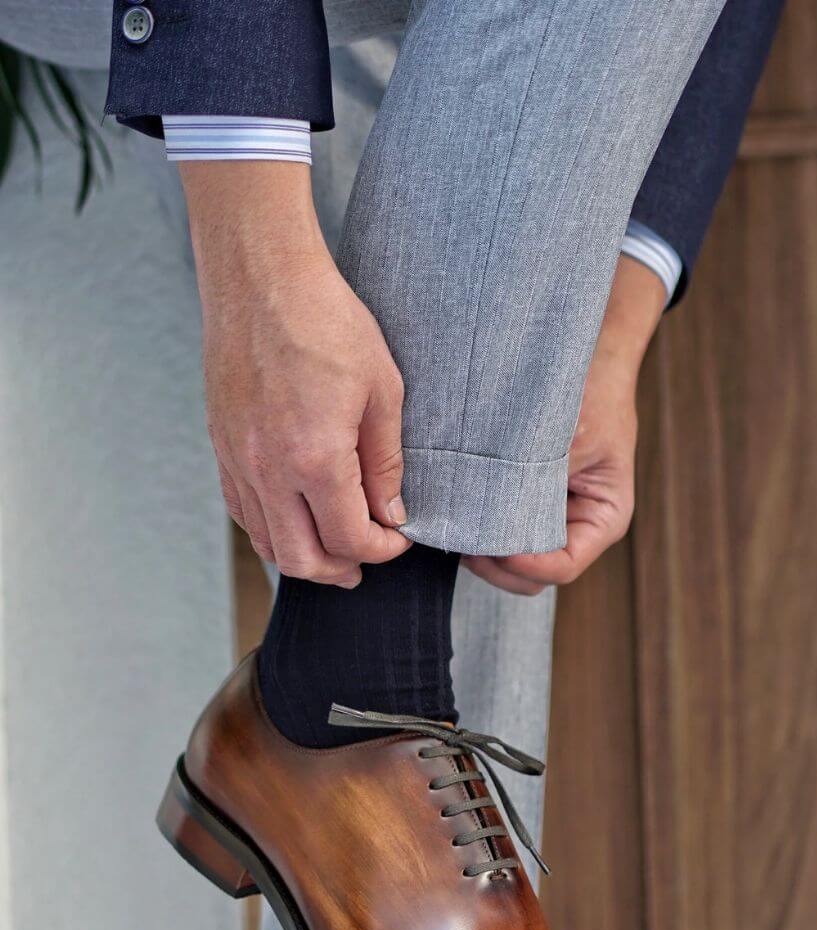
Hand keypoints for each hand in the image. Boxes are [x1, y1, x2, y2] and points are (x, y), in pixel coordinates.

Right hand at [180, 162, 409, 586]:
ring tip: (333, 550)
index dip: (382, 550)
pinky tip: (296, 519)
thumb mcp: (382, 389)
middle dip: (341, 570)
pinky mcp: (221, 446)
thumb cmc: (326, 321)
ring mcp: (239, 462)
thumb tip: (391, 513)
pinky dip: (272, 529)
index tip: (400, 537)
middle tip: (367, 562)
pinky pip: (243, 512)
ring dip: (304, 557)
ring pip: (267, 543)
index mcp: (315, 459)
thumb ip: (385, 461)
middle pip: (303, 560)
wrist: (260, 276)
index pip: (350, 539)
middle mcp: (269, 471)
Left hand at [464, 255, 666, 596]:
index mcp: (604, 519)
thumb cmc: (588, 390)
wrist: (586, 355)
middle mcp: (580, 528)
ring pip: (513, 563)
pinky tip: (457, 512)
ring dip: (483, 553)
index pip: (561, 567)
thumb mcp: (566, 432)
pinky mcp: (526, 506)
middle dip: (495, 565)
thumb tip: (488, 507)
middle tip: (460, 539)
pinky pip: (501, 535)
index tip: (487, 546)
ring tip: (455, 527)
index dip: (522, 563)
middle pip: (532, 576)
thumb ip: (535, 474)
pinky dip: (480, 531)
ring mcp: (551, 521)